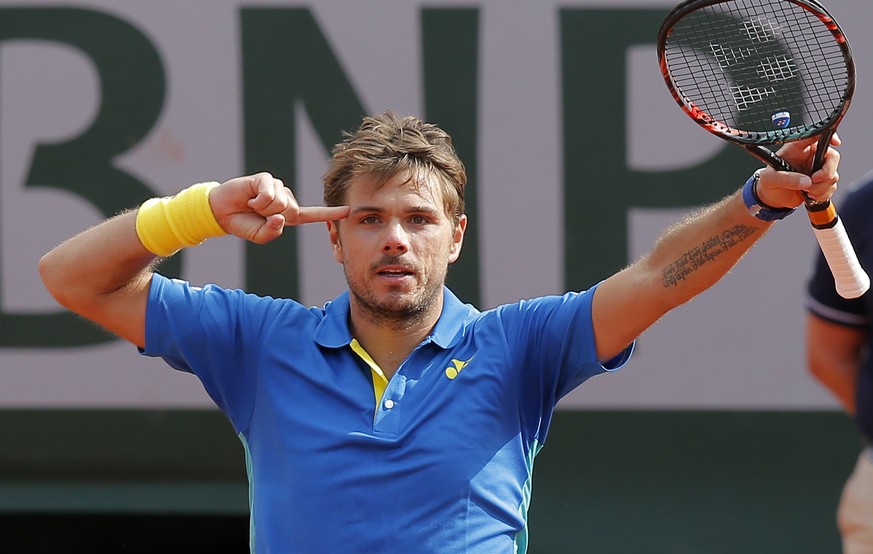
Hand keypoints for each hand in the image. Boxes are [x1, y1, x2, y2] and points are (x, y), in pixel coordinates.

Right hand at [208, 172, 349, 243]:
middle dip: (273, 215)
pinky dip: (258, 199)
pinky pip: (270, 192)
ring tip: (253, 205)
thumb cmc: (243, 224)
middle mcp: (286, 200)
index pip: (312, 215)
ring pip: (281, 202)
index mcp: (288, 215)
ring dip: (263, 208)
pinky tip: (250, 198)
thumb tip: (281, 218)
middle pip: (292, 210)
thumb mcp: (260, 236)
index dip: (330, 213)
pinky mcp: (266, 179)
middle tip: (258, 213)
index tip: (348, 211)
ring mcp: (277, 188)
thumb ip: (272, 232)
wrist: (222, 212)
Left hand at [756, 134, 840, 208]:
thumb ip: (787, 179)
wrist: (772, 197)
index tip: (836, 142)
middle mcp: (811, 155)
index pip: (816, 135)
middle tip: (813, 181)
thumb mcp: (771, 179)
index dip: (829, 136)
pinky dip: (822, 194)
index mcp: (798, 148)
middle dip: (826, 173)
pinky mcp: (822, 182)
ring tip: (805, 191)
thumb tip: (807, 181)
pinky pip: (832, 187)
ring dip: (820, 188)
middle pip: (832, 157)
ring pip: (833, 175)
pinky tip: (809, 195)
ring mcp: (818, 169)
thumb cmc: (769, 181)